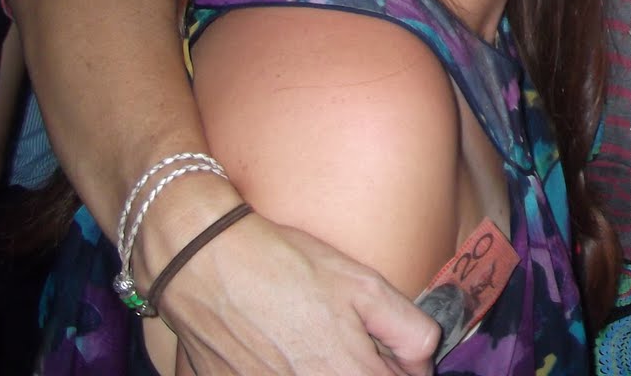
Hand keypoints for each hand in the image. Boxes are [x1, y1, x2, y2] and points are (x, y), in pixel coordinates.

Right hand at [165, 213, 437, 374]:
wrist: (208, 265)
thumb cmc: (287, 267)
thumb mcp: (364, 285)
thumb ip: (408, 330)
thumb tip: (423, 363)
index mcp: (349, 375)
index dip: (403, 370)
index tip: (391, 352)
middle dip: (367, 366)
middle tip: (353, 341)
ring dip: (330, 367)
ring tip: (315, 340)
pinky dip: (288, 369)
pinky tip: (283, 347)